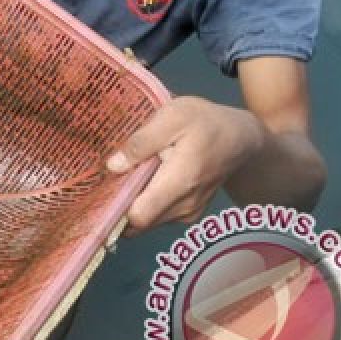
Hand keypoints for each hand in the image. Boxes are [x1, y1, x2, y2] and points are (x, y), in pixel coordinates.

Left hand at [105, 96, 264, 235]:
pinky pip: (157, 216)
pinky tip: (141, 181)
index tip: (99, 190)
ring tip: (126, 176)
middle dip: (119, 204)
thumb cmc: (205, 123)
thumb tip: (113, 166)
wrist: (241, 138)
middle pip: (138, 222)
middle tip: (107, 180)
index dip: (115, 208)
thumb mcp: (172, 117)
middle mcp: (184, 207)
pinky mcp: (188, 213)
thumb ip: (142, 142)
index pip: (139, 216)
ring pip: (147, 221)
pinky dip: (145, 204)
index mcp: (179, 183)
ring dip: (132, 203)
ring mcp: (188, 214)